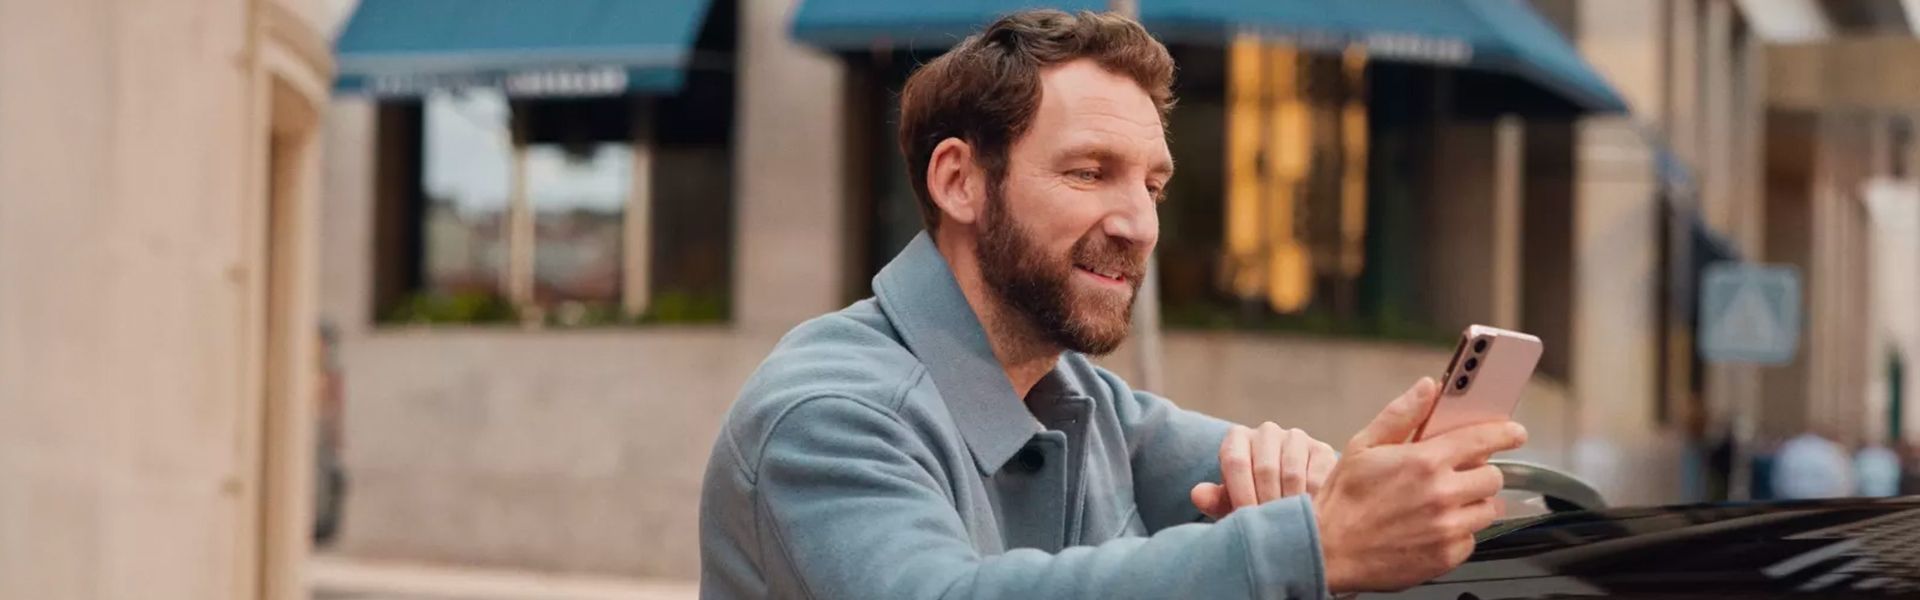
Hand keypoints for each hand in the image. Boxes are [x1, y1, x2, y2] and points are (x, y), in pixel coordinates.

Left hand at [1189, 422, 1336, 518]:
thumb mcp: (1232, 502)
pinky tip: (1310, 520)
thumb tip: (1198, 494)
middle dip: (1266, 503)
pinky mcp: (1323, 450)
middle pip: (1265, 469)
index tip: (1247, 519)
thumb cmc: (1252, 500)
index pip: (1236, 461)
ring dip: (1289, 505)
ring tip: (1288, 529)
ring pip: (1292, 473)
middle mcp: (1266, 432)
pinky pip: (1318, 477)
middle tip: (1269, 531)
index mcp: (1237, 438)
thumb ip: (1215, 499)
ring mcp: (1297, 438)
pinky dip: (1313, 501)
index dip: (1240, 494)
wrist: (1292, 499)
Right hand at [1313, 378, 1527, 593]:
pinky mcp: (1447, 556)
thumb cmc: (1343, 500)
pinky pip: (1472, 539)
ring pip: (1488, 509)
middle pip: (1493, 477)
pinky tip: (1434, 527)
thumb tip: (1427, 388)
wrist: (1328, 550)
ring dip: (1474, 503)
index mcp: (1424, 462)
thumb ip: (1401, 414)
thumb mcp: (1363, 446)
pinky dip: (1460, 532)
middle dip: (1481, 473)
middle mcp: (1441, 494)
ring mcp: (1447, 528)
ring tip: (1444, 504)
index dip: (1505, 433)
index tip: (1514, 433)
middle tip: (1458, 475)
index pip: (1483, 440)